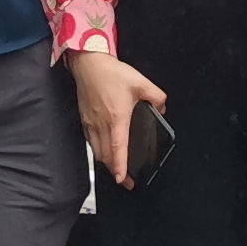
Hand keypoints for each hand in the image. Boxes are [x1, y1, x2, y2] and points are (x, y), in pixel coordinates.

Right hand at [69, 52, 167, 187]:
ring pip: (97, 151)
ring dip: (107, 163)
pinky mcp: (84, 120)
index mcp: (116, 118)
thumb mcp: (141, 82)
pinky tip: (104, 152)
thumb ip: (157, 97)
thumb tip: (162, 108)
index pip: (118, 148)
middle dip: (116, 171)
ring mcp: (91, 123)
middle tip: (126, 181)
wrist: (89, 64)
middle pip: (106, 156)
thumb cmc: (111, 73)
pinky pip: (91, 142)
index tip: (122, 179)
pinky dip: (98, 151)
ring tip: (116, 171)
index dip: (120, 166)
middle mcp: (101, 124)